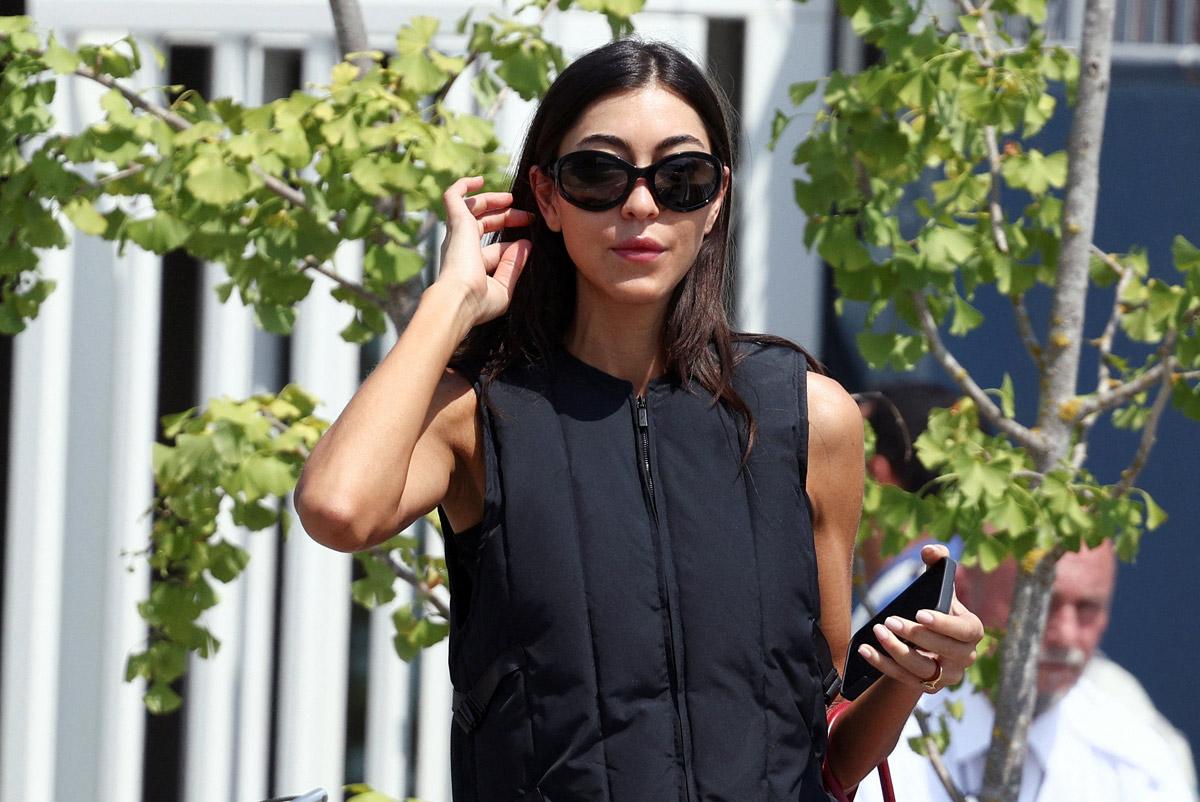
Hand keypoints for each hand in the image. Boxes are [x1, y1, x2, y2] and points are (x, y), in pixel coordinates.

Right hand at [437, 175, 534, 325]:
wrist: (460, 300)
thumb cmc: (479, 302)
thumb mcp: (503, 287)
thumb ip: (514, 266)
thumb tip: (526, 245)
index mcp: (471, 266)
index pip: (493, 250)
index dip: (512, 247)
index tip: (529, 243)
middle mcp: (461, 248)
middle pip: (484, 225)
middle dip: (506, 218)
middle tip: (528, 217)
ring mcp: (457, 234)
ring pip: (472, 208)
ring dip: (492, 200)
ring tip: (511, 198)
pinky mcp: (456, 222)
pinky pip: (453, 196)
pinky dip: (463, 186)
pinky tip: (478, 180)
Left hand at [857, 544, 983, 692]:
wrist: (929, 639)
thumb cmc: (936, 605)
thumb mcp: (939, 584)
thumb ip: (938, 560)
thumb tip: (930, 551)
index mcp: (972, 631)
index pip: (965, 632)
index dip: (944, 625)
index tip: (920, 614)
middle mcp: (964, 657)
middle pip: (943, 652)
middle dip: (916, 636)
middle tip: (890, 620)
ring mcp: (947, 676)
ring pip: (923, 669)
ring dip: (897, 652)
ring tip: (877, 632)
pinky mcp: (928, 687)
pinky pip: (904, 679)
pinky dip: (883, 665)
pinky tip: (866, 650)